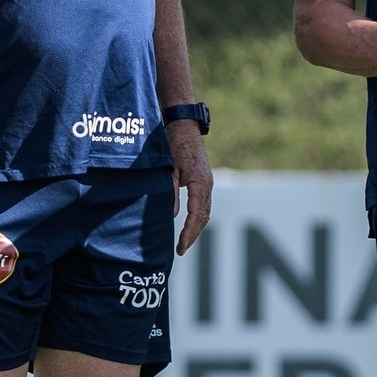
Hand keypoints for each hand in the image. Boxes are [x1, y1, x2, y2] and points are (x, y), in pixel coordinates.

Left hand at [167, 119, 212, 254]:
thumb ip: (170, 193)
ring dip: (196, 228)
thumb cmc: (174, 146)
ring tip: (184, 242)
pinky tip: (189, 225)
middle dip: (193, 235)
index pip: (197, 215)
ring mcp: (207, 183)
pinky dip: (197, 218)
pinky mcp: (204, 181)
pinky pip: (203, 204)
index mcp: (201, 184)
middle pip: (204, 217)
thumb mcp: (169, 170)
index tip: (180, 246)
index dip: (189, 233)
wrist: (184, 127)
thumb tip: (171, 216)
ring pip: (205, 212)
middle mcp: (207, 185)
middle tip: (181, 249)